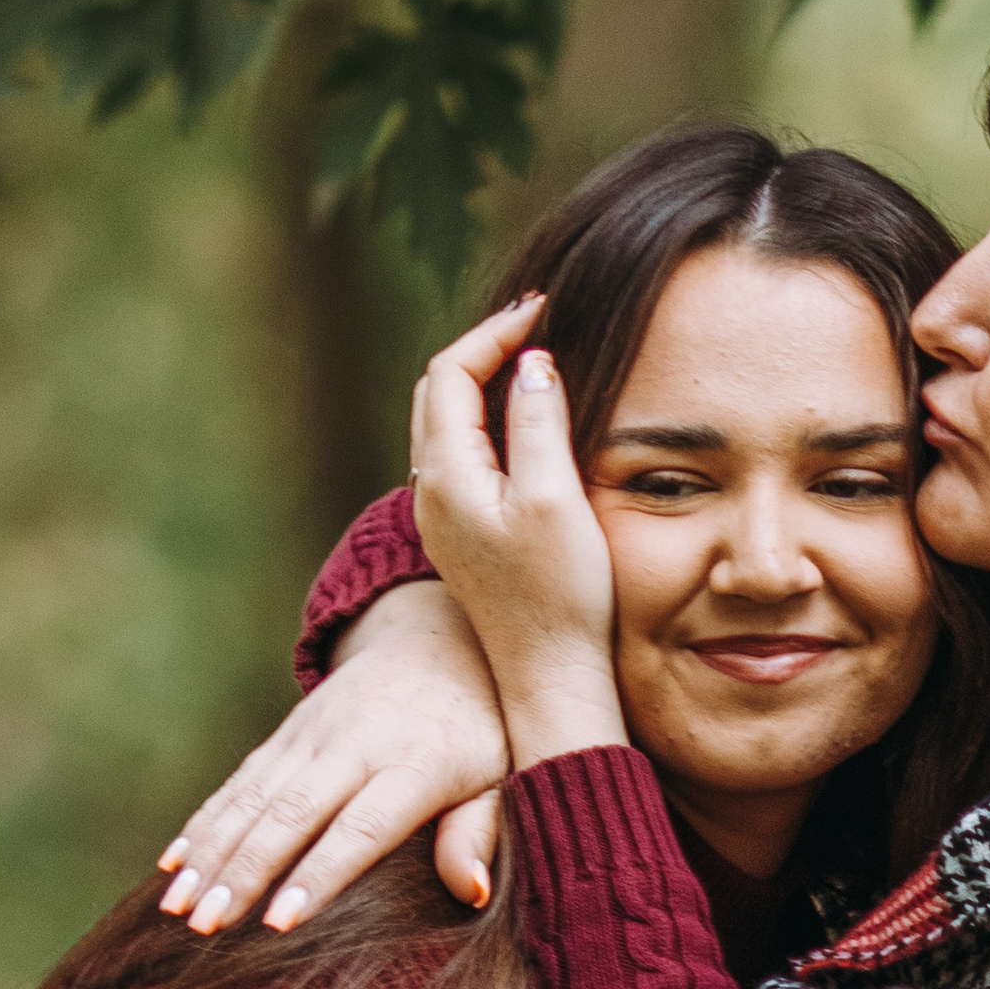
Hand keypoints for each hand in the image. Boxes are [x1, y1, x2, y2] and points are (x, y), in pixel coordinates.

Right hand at [156, 581, 505, 935]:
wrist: (440, 641)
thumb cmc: (481, 731)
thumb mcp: (500, 777)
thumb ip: (479, 833)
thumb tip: (474, 894)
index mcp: (414, 767)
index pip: (360, 830)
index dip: (318, 875)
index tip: (279, 922)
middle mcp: (353, 747)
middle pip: (291, 816)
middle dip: (243, 873)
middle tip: (206, 926)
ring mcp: (312, 737)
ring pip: (252, 800)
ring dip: (209, 853)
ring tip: (175, 907)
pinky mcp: (287, 735)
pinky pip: (238, 783)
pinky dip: (203, 823)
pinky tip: (171, 864)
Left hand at [409, 291, 629, 769]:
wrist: (550, 676)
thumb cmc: (559, 594)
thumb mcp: (555, 496)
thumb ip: (537, 420)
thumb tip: (531, 361)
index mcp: (444, 475)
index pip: (451, 372)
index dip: (494, 333)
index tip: (545, 312)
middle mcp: (430, 493)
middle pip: (438, 392)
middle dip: (483, 351)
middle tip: (539, 327)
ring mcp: (443, 518)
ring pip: (448, 425)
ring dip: (485, 387)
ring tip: (537, 365)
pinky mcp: (464, 538)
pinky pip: (465, 458)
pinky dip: (491, 425)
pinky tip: (531, 428)